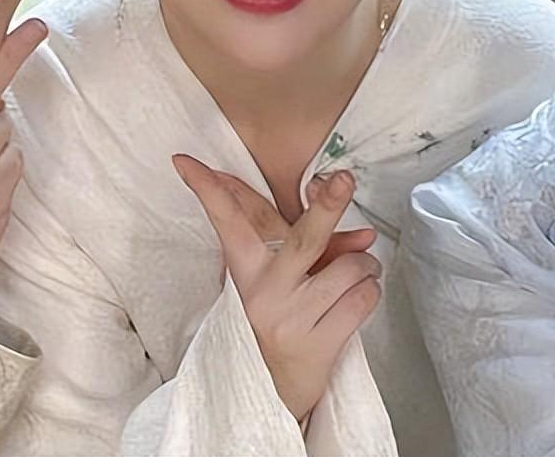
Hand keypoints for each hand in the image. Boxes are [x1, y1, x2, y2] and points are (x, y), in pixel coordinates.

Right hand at [173, 154, 381, 420]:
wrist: (271, 394)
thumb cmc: (278, 321)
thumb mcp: (280, 279)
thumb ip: (312, 248)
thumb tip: (366, 236)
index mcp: (246, 271)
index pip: (228, 221)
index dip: (208, 188)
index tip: (184, 160)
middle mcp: (265, 292)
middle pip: (305, 239)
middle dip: (328, 205)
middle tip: (342, 178)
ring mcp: (291, 319)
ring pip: (350, 268)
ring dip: (365, 265)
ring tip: (357, 273)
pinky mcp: (318, 346)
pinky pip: (363, 300)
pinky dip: (370, 291)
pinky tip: (357, 297)